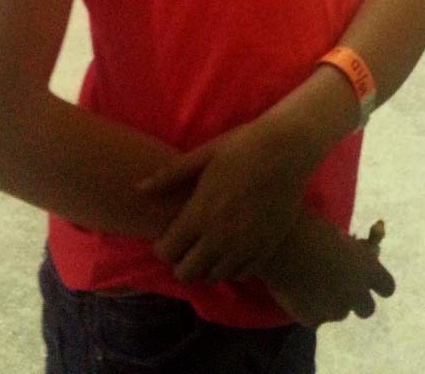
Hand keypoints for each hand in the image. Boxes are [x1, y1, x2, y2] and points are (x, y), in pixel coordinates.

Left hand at [139, 116, 308, 281]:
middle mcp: (219, 237)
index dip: (162, 247)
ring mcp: (244, 247)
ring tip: (207, 249)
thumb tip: (138, 188)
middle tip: (185, 247)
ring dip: (205, 267)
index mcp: (200, 213)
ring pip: (213, 276)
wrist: (286, 150)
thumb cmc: (242, 146)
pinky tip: (230, 250)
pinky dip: (230, 268)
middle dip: (180, 262)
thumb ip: (170, 176)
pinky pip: (239, 274)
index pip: (168, 250)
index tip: (167, 239)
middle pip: (187, 272)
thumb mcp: (204, 155)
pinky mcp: (265, 249)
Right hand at [264, 211, 394, 327]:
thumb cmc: (313, 228)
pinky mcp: (312, 319)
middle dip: (358, 299)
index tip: (367, 277)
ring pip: (340, 314)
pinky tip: (300, 293)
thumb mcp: (343, 236)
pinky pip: (317, 318)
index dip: (378, 282)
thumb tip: (363, 254)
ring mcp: (334, 310)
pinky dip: (311, 309)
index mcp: (367, 269)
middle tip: (341, 285)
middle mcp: (355, 294)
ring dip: (333, 303)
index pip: (387, 287)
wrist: (283, 244)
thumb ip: (356, 252)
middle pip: (367, 309)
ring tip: (315, 286)